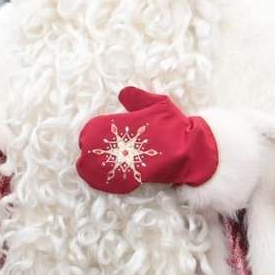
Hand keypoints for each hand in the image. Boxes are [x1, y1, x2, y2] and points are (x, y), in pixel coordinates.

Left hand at [76, 86, 217, 193]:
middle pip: (95, 147)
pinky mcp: (136, 177)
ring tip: (83, 165)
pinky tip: (94, 180)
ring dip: (89, 166)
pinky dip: (102, 181)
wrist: (192, 151)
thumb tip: (123, 93)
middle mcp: (126, 143)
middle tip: (84, 150)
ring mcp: (130, 161)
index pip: (97, 128)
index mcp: (128, 124)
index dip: (90, 133)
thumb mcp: (158, 105)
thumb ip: (138, 99)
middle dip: (87, 149)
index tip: (88, 135)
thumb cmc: (176, 126)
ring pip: (101, 165)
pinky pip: (113, 180)